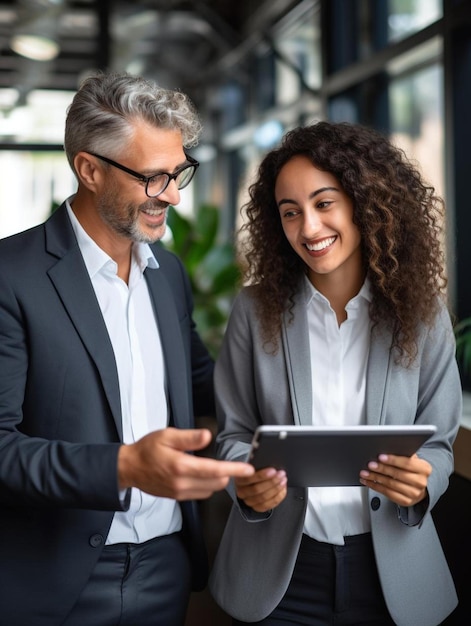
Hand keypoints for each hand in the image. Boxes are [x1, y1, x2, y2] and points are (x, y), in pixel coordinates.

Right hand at [118, 427, 253, 499]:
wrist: (129, 468)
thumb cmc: (147, 449)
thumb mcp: (167, 435)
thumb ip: (189, 437)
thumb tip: (207, 436)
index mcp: (180, 466)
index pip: (214, 470)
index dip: (234, 469)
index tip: (248, 469)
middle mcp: (181, 483)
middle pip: (216, 483)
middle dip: (227, 474)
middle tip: (232, 463)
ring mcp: (179, 493)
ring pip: (210, 490)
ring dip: (217, 480)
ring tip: (216, 468)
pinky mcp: (177, 498)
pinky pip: (200, 494)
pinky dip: (207, 485)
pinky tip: (202, 474)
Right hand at [235, 467, 286, 512]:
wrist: (252, 480)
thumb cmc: (255, 470)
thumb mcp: (254, 465)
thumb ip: (258, 464)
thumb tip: (269, 461)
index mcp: (239, 479)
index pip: (248, 479)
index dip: (261, 475)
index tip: (272, 470)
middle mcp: (242, 491)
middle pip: (257, 489)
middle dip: (272, 481)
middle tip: (281, 474)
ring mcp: (249, 501)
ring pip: (263, 498)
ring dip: (276, 489)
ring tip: (283, 480)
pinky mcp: (256, 507)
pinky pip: (267, 505)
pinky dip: (277, 497)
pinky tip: (282, 489)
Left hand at [359, 453, 430, 505]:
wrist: (419, 487)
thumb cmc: (412, 470)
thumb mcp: (412, 459)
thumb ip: (403, 454)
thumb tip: (386, 448)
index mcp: (424, 468)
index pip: (407, 463)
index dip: (393, 460)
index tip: (380, 457)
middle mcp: (421, 482)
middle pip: (397, 474)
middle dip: (381, 469)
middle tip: (370, 464)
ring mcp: (414, 494)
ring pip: (390, 484)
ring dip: (375, 478)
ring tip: (365, 473)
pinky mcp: (405, 501)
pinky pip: (387, 493)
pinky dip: (376, 486)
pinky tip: (369, 482)